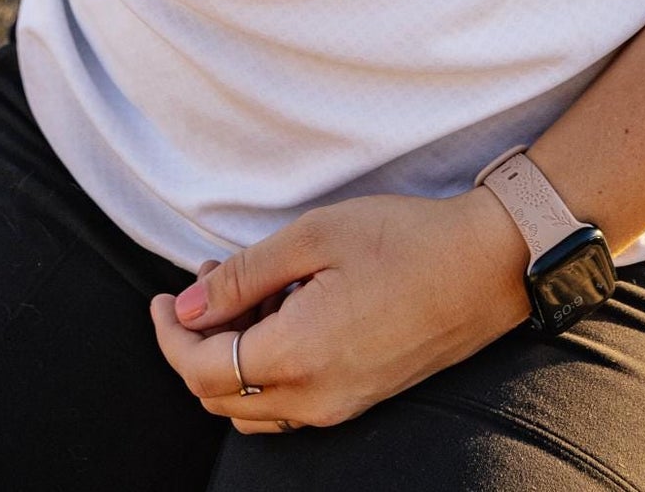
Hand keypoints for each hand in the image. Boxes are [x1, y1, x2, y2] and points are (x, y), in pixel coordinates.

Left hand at [149, 188, 529, 434]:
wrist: (485, 268)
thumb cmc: (404, 240)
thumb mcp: (314, 236)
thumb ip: (243, 275)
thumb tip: (187, 305)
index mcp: (297, 355)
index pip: (201, 368)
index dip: (169, 335)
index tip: (160, 297)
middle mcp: (313, 398)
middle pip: (218, 397)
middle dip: (192, 345)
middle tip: (201, 284)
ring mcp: (338, 407)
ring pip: (250, 408)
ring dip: (226, 359)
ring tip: (239, 294)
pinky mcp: (357, 400)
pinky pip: (286, 405)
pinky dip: (261, 369)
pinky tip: (278, 315)